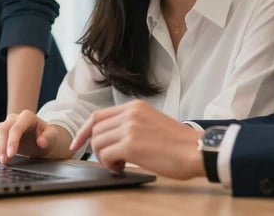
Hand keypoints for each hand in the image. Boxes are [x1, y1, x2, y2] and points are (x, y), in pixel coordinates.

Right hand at [0, 111, 62, 163]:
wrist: (39, 139)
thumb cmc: (45, 137)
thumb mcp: (51, 137)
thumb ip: (48, 138)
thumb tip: (41, 141)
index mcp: (27, 117)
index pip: (16, 128)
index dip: (12, 141)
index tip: (10, 154)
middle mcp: (14, 118)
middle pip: (2, 130)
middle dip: (2, 147)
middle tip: (5, 161)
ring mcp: (4, 124)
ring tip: (0, 160)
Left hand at [70, 100, 204, 179]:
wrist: (196, 150)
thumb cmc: (179, 143)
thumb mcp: (152, 122)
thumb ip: (132, 124)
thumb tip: (111, 138)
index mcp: (135, 106)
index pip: (98, 116)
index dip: (84, 131)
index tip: (77, 144)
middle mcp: (130, 113)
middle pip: (95, 131)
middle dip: (97, 149)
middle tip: (113, 161)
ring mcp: (130, 128)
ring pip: (98, 143)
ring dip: (105, 158)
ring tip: (121, 164)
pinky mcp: (131, 145)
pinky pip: (106, 155)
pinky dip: (110, 165)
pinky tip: (124, 167)